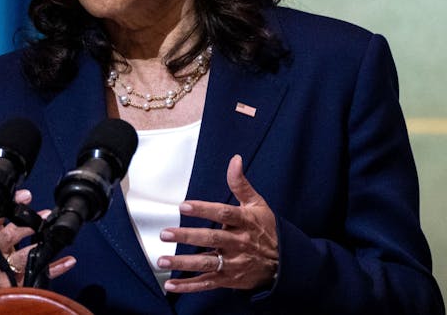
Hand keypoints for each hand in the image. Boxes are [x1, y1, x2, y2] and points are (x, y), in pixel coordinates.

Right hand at [0, 189, 76, 294]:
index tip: (24, 197)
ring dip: (37, 246)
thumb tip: (15, 203)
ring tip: (49, 237)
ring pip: (20, 258)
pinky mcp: (14, 286)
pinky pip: (36, 277)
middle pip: (8, 237)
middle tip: (42, 216)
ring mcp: (3, 271)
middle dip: (26, 226)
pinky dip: (53, 268)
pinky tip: (67, 261)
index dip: (7, 208)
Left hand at [157, 155, 277, 292]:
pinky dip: (189, 286)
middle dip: (187, 236)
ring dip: (183, 263)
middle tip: (165, 233)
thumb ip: (241, 184)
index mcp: (245, 222)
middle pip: (211, 239)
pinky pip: (207, 283)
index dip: (204, 209)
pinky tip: (171, 284)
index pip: (224, 213)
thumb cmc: (266, 230)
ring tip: (162, 260)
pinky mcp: (230, 279)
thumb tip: (234, 160)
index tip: (184, 205)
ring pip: (206, 263)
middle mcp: (239, 243)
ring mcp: (234, 263)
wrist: (283, 264)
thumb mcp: (257, 205)